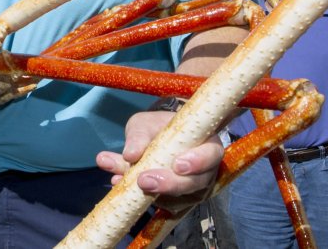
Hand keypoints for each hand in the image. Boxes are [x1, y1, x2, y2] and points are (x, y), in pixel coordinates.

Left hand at [96, 110, 222, 196]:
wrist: (155, 138)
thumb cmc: (157, 127)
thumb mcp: (145, 123)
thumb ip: (139, 136)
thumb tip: (130, 155)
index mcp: (206, 145)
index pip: (211, 155)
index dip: (197, 162)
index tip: (177, 165)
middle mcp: (204, 171)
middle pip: (194, 183)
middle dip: (168, 184)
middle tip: (143, 180)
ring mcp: (191, 190)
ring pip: (176, 198)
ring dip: (148, 192)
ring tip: (120, 178)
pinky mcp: (174, 202)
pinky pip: (159, 203)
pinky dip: (136, 194)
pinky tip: (117, 182)